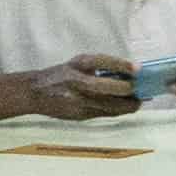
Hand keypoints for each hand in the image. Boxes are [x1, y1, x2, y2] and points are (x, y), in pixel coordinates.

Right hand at [17, 58, 136, 118]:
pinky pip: (104, 113)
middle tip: (140, 89)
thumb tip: (130, 74)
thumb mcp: (77, 65)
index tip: (138, 68)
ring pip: (110, 105)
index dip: (122, 65)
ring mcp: (77, 100)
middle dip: (128, 89)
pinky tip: (126, 107)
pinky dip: (118, 110)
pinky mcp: (79, 114)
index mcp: (77, 65)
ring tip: (139, 101)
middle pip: (108, 87)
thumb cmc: (61, 75)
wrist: (35, 92)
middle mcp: (77, 81)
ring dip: (128, 104)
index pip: (102, 61)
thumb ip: (100, 67)